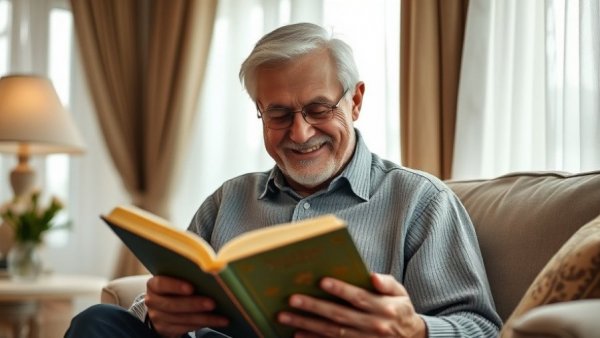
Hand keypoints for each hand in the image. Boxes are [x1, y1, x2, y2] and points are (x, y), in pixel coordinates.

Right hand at [144, 275, 228, 337]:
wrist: (161, 307)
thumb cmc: (174, 288)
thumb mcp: (174, 279)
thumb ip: (185, 276)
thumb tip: (209, 274)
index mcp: (154, 285)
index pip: (161, 284)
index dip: (176, 286)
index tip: (191, 288)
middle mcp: (153, 301)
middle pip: (173, 305)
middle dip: (194, 305)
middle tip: (212, 303)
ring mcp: (158, 317)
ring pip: (182, 319)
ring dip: (204, 318)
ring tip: (221, 317)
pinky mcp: (166, 330)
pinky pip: (185, 328)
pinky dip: (202, 325)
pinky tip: (216, 322)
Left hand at [277, 273, 425, 337]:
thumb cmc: (400, 310)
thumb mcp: (400, 293)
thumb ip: (387, 283)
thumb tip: (373, 276)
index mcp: (384, 309)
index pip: (359, 298)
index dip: (341, 290)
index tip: (322, 281)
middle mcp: (373, 326)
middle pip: (339, 316)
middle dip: (314, 307)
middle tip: (293, 299)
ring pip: (331, 333)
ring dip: (307, 325)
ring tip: (286, 317)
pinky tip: (297, 335)